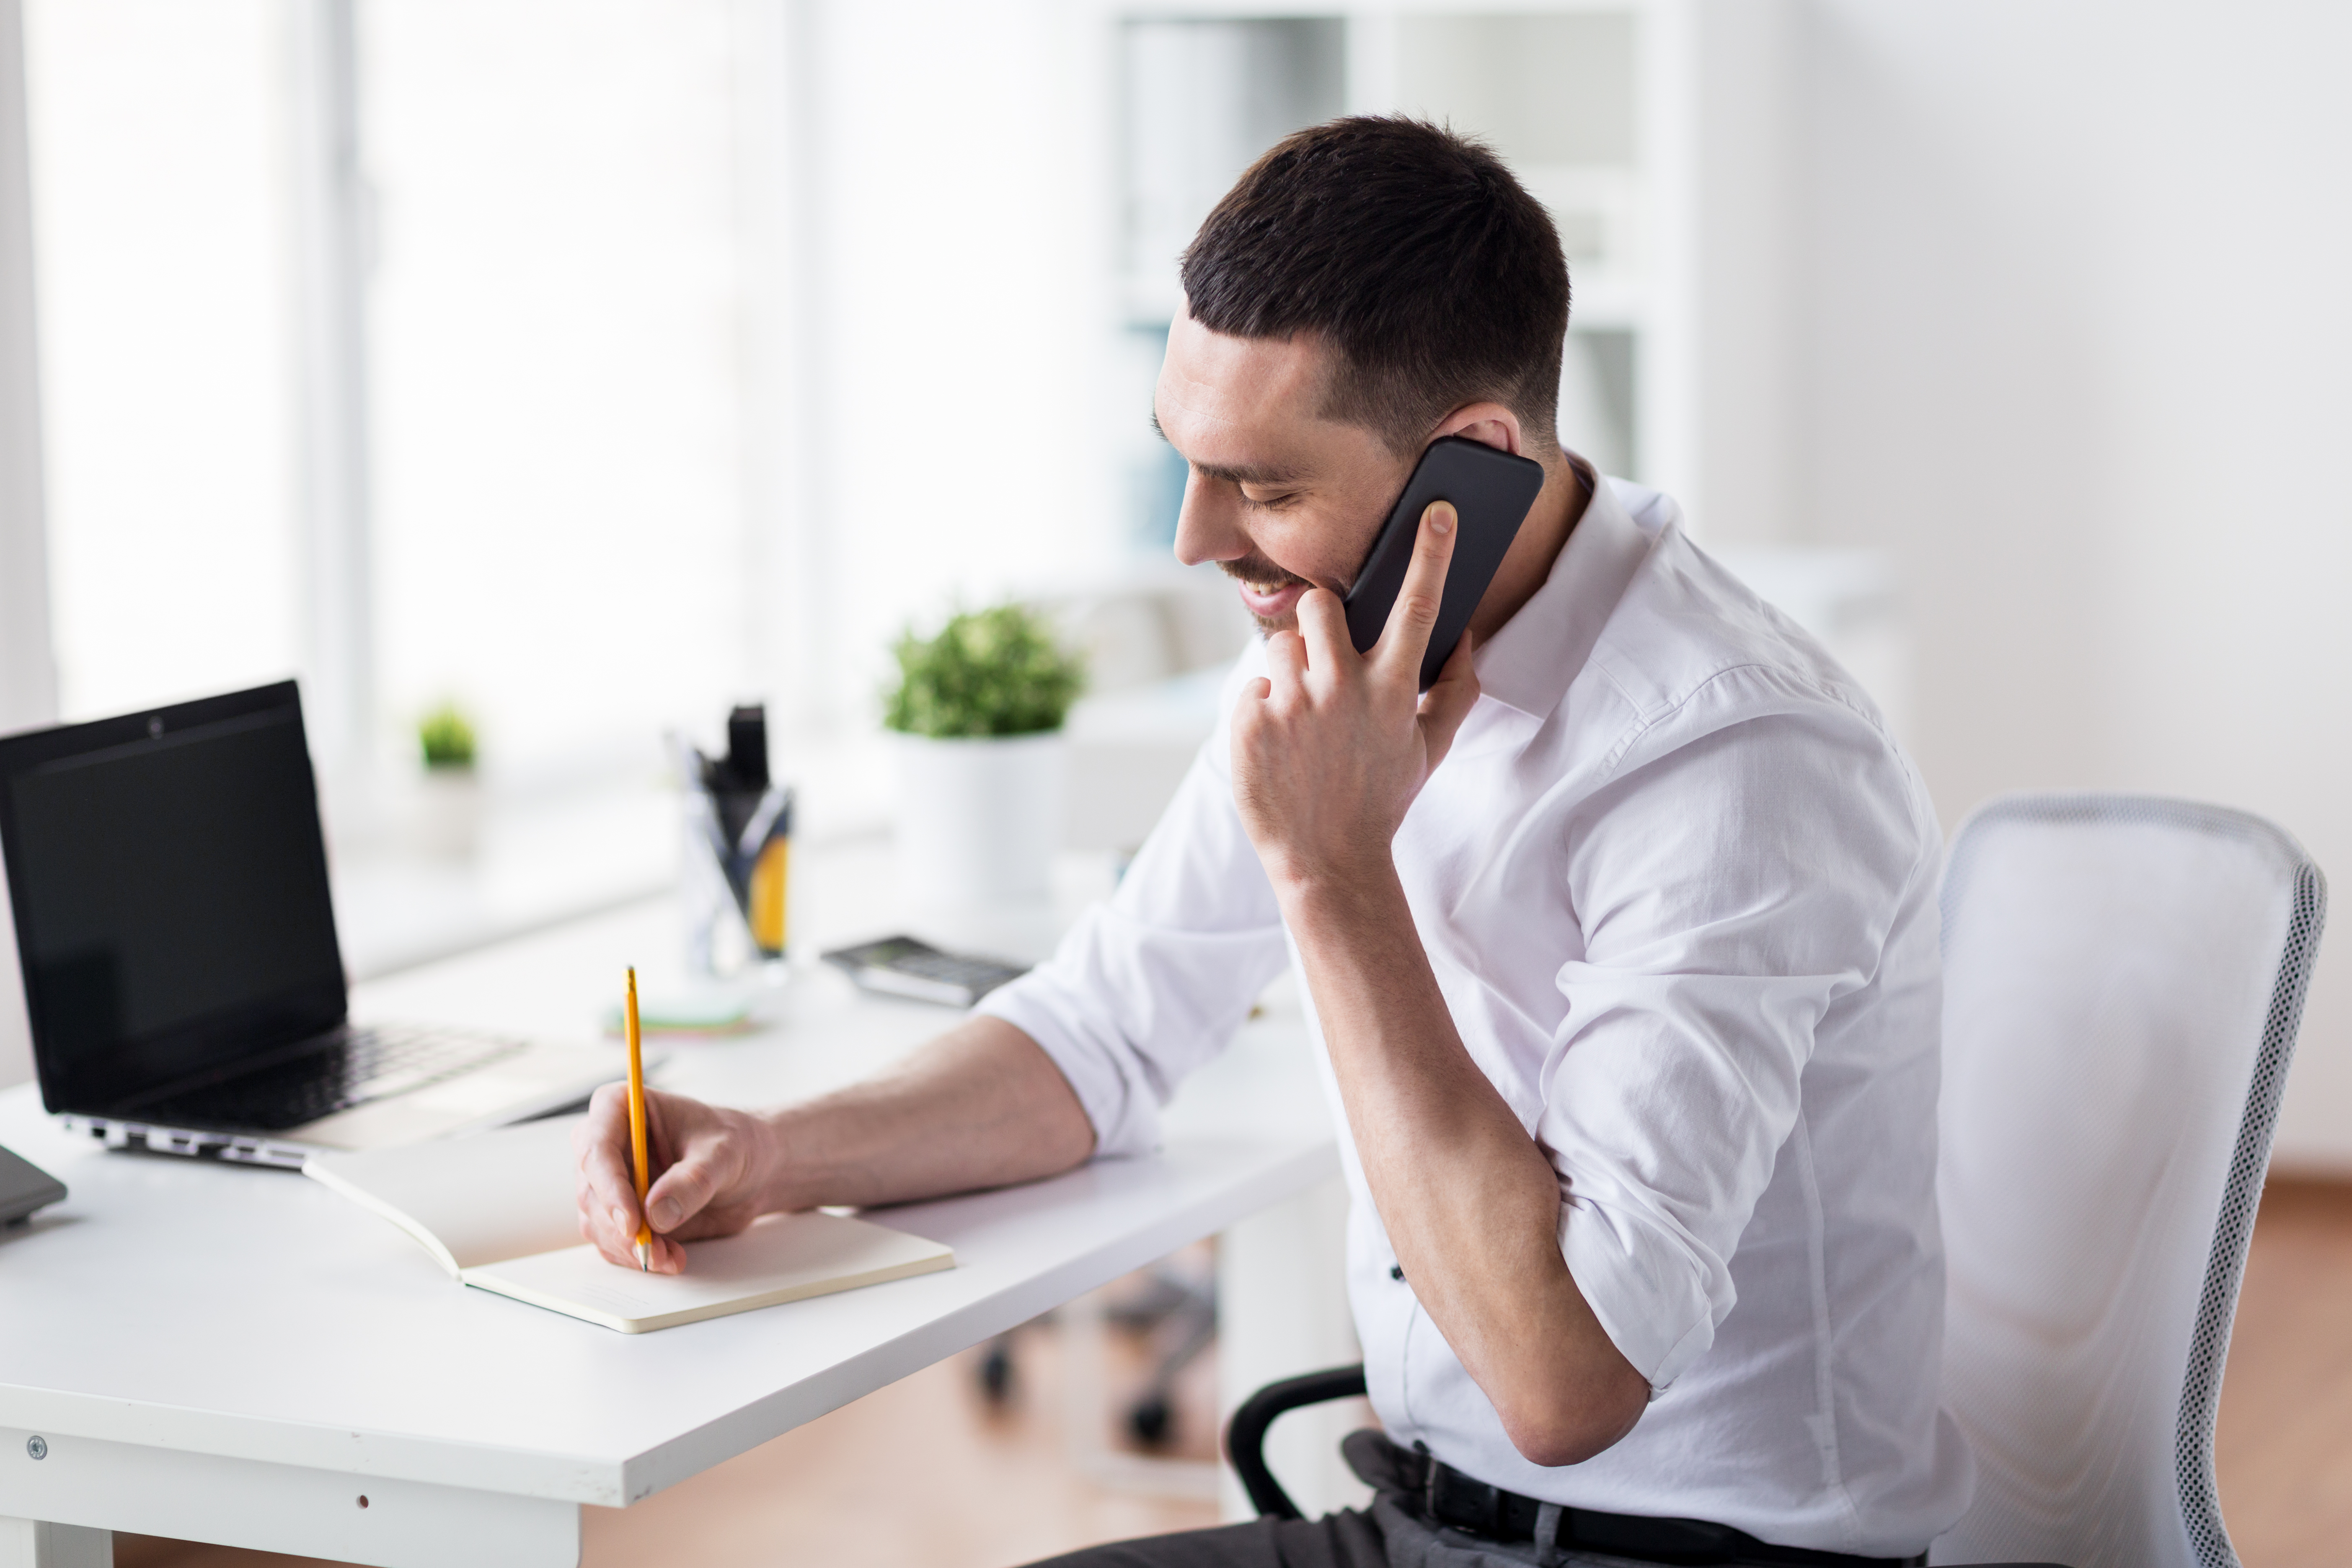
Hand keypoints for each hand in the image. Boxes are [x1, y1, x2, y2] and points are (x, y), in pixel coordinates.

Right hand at [573, 1082, 782, 1273]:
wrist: (752, 1170)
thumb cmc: (737, 1143)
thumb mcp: (725, 1154)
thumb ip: (693, 1180)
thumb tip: (655, 1213)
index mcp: (620, 1108)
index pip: (596, 1148)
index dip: (609, 1187)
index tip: (632, 1221)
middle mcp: (606, 1144)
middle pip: (591, 1192)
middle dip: (621, 1228)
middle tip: (653, 1251)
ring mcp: (609, 1181)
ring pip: (596, 1222)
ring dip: (629, 1247)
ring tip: (670, 1257)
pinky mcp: (620, 1212)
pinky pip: (612, 1242)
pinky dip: (636, 1256)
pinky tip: (669, 1258)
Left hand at [1230, 501, 1481, 892]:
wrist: (1328, 862)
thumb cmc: (1381, 801)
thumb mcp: (1428, 750)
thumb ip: (1455, 692)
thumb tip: (1468, 637)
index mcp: (1392, 690)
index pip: (1417, 606)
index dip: (1430, 554)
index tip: (1436, 513)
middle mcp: (1342, 688)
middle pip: (1320, 603)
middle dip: (1319, 617)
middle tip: (1324, 659)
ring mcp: (1291, 704)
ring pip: (1280, 645)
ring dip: (1289, 675)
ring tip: (1302, 724)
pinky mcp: (1249, 722)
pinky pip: (1251, 688)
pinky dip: (1262, 714)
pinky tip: (1279, 750)